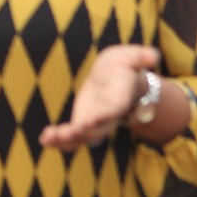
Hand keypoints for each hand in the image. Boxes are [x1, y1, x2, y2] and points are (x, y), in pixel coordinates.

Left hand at [39, 44, 158, 151]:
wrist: (118, 79)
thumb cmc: (124, 66)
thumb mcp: (131, 57)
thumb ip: (140, 56)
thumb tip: (153, 55)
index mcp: (120, 98)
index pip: (114, 109)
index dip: (104, 115)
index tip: (91, 120)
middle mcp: (108, 116)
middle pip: (97, 129)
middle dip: (81, 132)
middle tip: (65, 134)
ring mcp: (95, 122)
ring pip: (82, 136)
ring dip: (65, 140)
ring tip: (48, 139)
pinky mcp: (82, 123)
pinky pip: (71, 137)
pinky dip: (58, 141)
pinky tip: (44, 140)